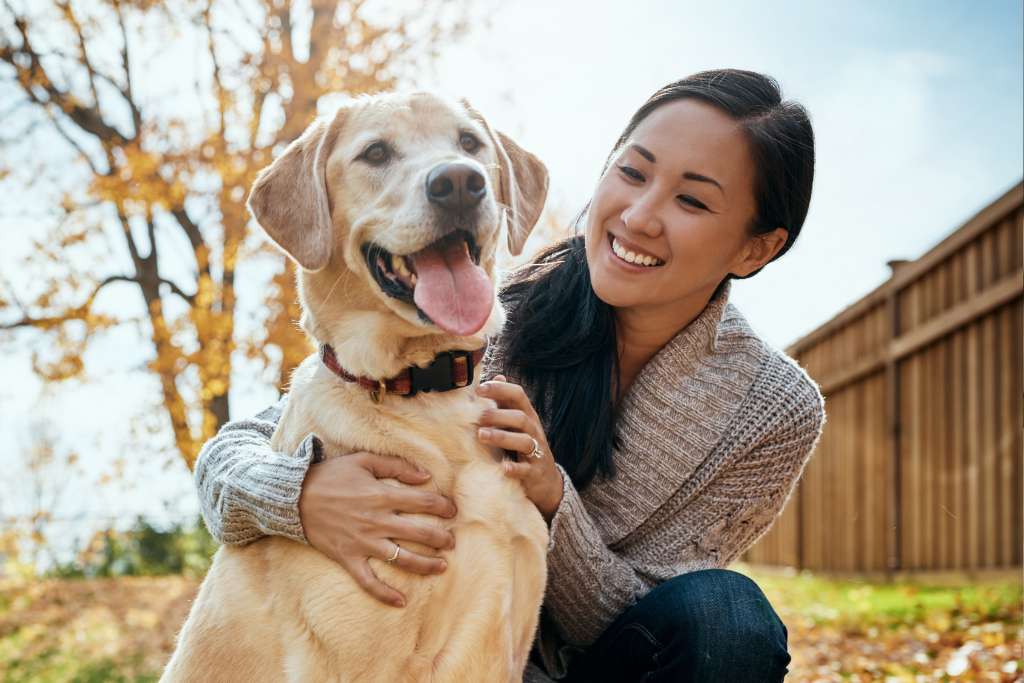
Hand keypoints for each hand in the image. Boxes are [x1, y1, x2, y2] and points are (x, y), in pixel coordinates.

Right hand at [298, 451, 457, 607]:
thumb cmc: (331, 476)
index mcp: (382, 496)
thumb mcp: (363, 460)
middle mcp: (377, 522)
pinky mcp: (348, 558)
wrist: (294, 497)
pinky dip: (384, 594)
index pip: (423, 502)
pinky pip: (368, 581)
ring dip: (425, 564)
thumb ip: (396, 466)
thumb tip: (425, 476)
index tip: (452, 511)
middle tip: (452, 542)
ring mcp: (363, 543)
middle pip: (419, 533)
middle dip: (441, 538)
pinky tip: (401, 602)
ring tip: (441, 567)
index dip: (442, 506)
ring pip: (402, 559)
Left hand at [476, 375, 563, 521]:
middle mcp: (534, 431)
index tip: (479, 388)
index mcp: (527, 417)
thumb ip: (506, 403)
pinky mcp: (535, 472)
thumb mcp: (518, 424)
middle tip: (478, 416)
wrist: (546, 481)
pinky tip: (503, 467)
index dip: (500, 389)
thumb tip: (496, 376)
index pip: (518, 395)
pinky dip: (515, 468)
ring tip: (482, 436)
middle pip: (520, 417)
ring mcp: (536, 452)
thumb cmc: (525, 448)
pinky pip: (526, 469)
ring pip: (523, 441)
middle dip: (498, 415)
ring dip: (502, 437)